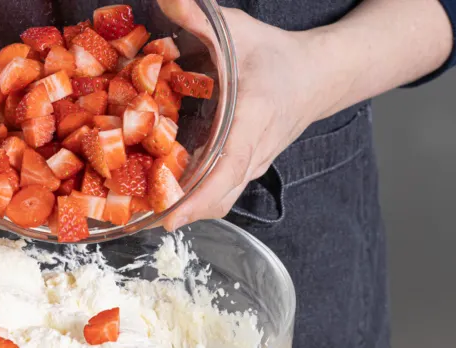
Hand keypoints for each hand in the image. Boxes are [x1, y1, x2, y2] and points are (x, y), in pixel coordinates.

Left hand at [158, 6, 324, 230]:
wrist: (318, 77)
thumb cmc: (278, 56)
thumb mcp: (240, 31)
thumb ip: (201, 18)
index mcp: (254, 118)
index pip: (229, 166)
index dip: (200, 195)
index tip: (171, 215)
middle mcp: (254, 151)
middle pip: (219, 198)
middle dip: (180, 213)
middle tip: (137, 219)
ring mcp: (253, 165)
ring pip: (220, 201)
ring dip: (185, 212)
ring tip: (141, 214)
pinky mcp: (247, 169)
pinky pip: (221, 194)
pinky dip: (194, 202)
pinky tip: (162, 197)